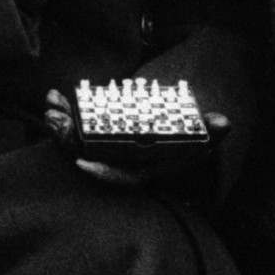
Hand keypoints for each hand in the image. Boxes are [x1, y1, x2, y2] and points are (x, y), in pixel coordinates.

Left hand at [45, 88, 229, 192]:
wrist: (178, 134)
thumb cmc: (189, 139)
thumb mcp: (203, 136)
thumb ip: (211, 131)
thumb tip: (223, 123)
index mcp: (145, 170)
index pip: (122, 178)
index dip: (102, 172)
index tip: (80, 163)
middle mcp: (122, 163)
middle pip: (90, 155)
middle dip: (69, 138)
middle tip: (55, 118)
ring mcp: (107, 150)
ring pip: (78, 141)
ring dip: (62, 123)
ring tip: (51, 103)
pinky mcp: (98, 135)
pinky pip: (77, 127)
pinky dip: (66, 112)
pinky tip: (54, 96)